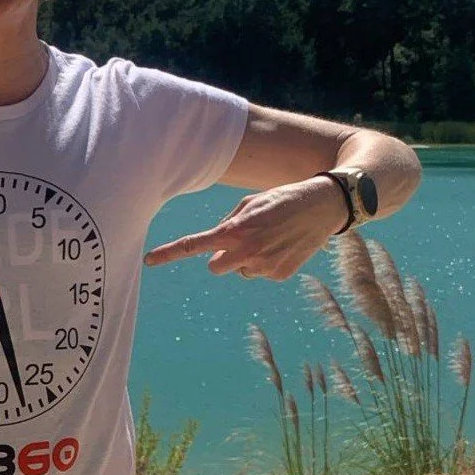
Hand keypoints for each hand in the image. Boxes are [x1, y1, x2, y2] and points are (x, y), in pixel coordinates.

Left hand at [142, 176, 347, 280]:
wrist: (325, 205)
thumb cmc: (282, 199)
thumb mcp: (250, 203)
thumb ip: (228, 224)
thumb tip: (216, 249)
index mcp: (236, 229)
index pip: (195, 244)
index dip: (169, 253)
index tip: (148, 260)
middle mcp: (247, 251)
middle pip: (214, 267)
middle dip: (221, 257)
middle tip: (241, 240)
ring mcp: (264, 266)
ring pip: (239, 270)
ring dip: (247, 258)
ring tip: (271, 238)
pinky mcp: (280, 274)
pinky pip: (260, 273)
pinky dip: (267, 263)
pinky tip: (283, 246)